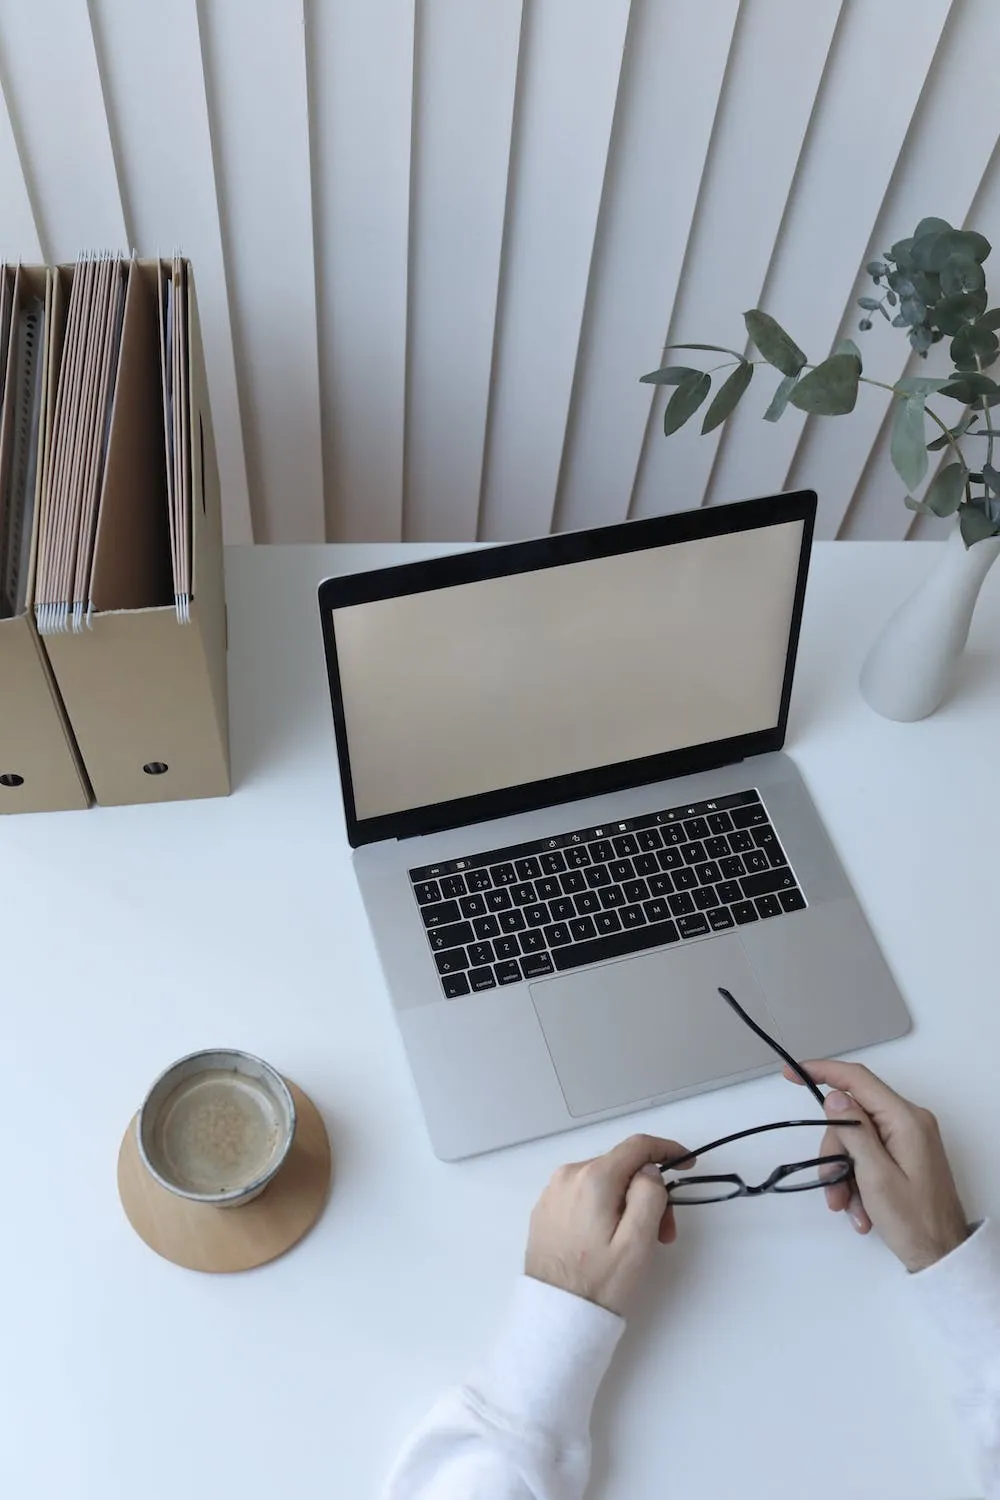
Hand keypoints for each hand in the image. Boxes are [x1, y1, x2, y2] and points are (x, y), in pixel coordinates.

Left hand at [524, 1134, 693, 1315]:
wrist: (555, 1315)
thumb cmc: (600, 1282)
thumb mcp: (637, 1241)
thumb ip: (650, 1195)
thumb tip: (648, 1170)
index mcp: (593, 1178)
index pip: (637, 1146)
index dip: (667, 1149)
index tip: (688, 1164)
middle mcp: (568, 1174)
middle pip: (621, 1167)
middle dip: (649, 1191)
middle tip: (664, 1232)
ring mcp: (552, 1191)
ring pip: (603, 1181)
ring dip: (627, 1201)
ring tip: (637, 1243)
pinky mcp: (545, 1209)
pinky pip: (583, 1194)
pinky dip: (604, 1207)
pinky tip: (609, 1239)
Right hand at [785, 1060, 968, 1272]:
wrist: (942, 1256)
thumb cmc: (914, 1221)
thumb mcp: (876, 1176)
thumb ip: (854, 1132)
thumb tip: (834, 1096)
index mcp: (906, 1119)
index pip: (857, 1079)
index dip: (822, 1071)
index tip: (792, 1073)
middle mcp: (909, 1121)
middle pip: (851, 1117)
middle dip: (835, 1151)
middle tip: (831, 1185)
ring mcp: (908, 1137)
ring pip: (855, 1139)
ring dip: (844, 1173)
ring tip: (849, 1206)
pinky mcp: (905, 1153)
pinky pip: (868, 1154)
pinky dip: (857, 1179)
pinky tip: (861, 1209)